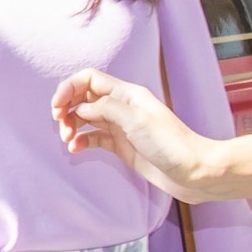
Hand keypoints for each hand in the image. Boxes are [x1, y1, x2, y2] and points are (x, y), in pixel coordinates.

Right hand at [51, 69, 221, 198]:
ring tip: (67, 139)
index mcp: (128, 94)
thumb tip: (81, 108)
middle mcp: (123, 107)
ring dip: (72, 125)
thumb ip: (106, 109)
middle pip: (85, 97)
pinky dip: (82, 141)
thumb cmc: (172, 145)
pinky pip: (95, 138)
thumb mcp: (137, 121)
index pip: (90, 79)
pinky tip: (76, 149)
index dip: (69, 88)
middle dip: (67, 108)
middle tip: (61, 125)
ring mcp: (122, 127)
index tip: (56, 107)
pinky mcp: (122, 146)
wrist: (194, 172)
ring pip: (87, 118)